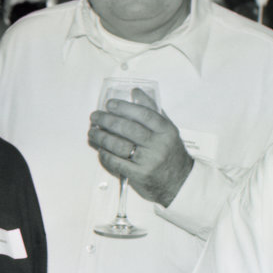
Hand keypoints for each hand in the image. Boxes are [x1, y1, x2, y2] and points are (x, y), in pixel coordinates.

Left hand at [88, 88, 193, 206]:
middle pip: (129, 129)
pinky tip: (100, 149)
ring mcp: (149, 161)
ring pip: (120, 146)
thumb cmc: (170, 152)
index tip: (110, 104)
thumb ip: (152, 110)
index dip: (125, 107)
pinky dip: (105, 155)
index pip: (144, 114)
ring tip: (93, 132)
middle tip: (95, 116)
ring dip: (102, 138)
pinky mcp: (139, 175)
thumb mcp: (167, 129)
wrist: (179, 181)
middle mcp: (158, 145)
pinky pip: (117, 162)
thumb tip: (135, 91)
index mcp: (166, 130)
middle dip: (107, 121)